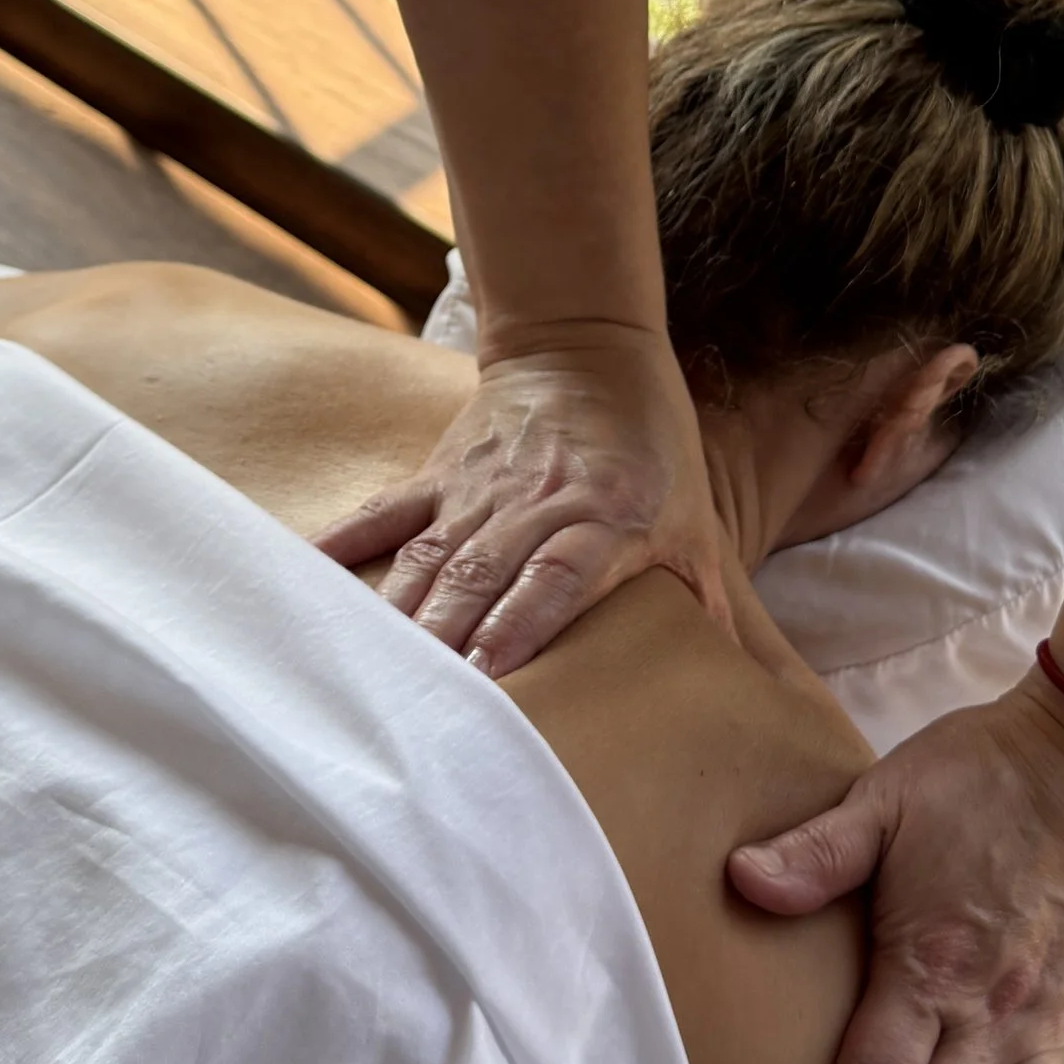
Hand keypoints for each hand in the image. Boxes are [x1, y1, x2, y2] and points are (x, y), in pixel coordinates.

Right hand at [313, 319, 731, 674]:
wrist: (590, 348)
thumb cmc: (655, 451)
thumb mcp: (699, 526)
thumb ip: (719, 611)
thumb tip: (759, 693)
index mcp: (605, 515)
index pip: (557, 576)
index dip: (521, 625)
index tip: (492, 679)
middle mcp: (536, 502)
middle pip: (480, 578)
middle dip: (446, 648)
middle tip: (419, 715)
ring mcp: (477, 489)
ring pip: (428, 561)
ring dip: (400, 622)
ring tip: (372, 684)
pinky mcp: (437, 475)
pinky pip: (382, 516)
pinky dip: (341, 552)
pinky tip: (304, 594)